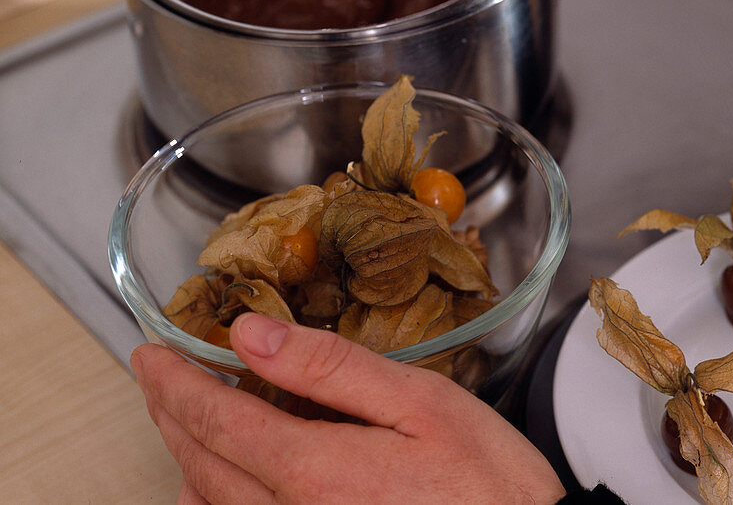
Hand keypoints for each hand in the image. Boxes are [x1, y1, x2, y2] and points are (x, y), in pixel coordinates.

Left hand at [130, 313, 566, 504]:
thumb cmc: (487, 482)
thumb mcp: (421, 401)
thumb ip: (332, 368)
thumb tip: (254, 334)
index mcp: (315, 471)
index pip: (217, 420)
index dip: (176, 381)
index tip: (153, 351)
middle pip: (202, 463)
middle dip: (171, 412)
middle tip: (157, 373)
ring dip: (184, 455)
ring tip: (181, 415)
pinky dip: (210, 500)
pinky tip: (217, 482)